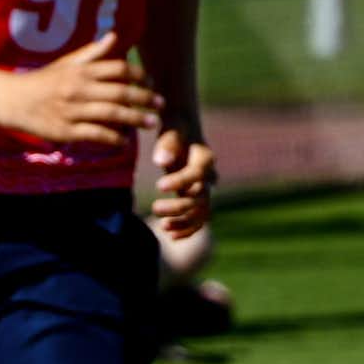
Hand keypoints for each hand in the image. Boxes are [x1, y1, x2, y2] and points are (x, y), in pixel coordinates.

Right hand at [0, 35, 158, 144]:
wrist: (10, 100)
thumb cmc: (42, 81)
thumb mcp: (66, 63)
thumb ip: (92, 52)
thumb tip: (114, 36)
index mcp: (80, 71)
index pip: (119, 69)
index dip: (139, 75)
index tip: (150, 83)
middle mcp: (78, 89)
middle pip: (120, 92)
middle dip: (145, 99)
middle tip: (161, 105)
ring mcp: (71, 110)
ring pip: (112, 114)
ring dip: (135, 119)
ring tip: (151, 124)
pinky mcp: (65, 130)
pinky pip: (95, 134)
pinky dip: (113, 139)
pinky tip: (124, 141)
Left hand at [149, 125, 216, 239]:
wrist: (185, 129)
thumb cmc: (176, 127)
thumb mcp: (172, 129)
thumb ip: (167, 143)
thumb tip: (161, 161)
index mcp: (205, 158)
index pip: (197, 174)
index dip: (180, 181)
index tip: (158, 185)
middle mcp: (209, 175)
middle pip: (200, 197)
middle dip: (179, 207)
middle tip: (155, 208)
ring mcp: (204, 188)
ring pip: (202, 212)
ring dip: (185, 223)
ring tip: (163, 227)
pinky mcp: (196, 196)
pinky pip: (198, 217)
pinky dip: (188, 228)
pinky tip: (171, 236)